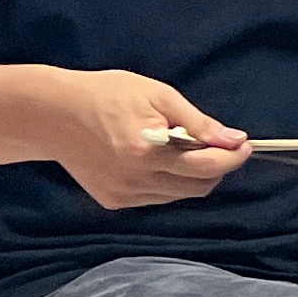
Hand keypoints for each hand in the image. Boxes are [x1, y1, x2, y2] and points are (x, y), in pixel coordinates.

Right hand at [53, 70, 247, 208]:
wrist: (52, 115)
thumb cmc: (107, 94)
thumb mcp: (157, 94)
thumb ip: (197, 121)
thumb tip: (234, 139)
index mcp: (147, 150)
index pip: (207, 166)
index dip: (233, 157)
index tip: (244, 144)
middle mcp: (136, 179)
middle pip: (199, 187)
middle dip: (216, 167)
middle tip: (216, 144)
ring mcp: (123, 195)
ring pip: (179, 195)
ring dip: (192, 176)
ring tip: (179, 148)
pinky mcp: (114, 202)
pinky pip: (157, 197)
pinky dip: (167, 181)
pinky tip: (154, 159)